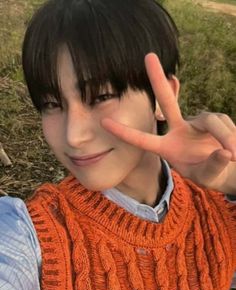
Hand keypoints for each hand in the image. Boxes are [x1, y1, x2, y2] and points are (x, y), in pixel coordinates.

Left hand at [101, 53, 235, 192]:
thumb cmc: (210, 174)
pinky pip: (222, 123)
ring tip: (233, 155)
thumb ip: (213, 166)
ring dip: (224, 136)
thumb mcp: (208, 176)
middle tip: (149, 56)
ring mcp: (196, 122)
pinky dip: (231, 136)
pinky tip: (234, 150)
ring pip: (211, 121)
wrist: (227, 168)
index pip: (143, 140)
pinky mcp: (213, 119)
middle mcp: (179, 130)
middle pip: (167, 101)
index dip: (124, 132)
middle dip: (158, 80)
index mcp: (167, 148)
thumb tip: (224, 151)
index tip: (104, 122)